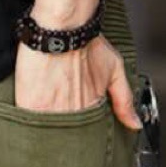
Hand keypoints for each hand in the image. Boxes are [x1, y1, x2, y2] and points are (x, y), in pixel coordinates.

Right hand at [14, 36, 140, 128]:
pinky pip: (30, 125)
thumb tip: (134, 124)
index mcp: (91, 109)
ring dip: (48, 132)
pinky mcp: (31, 108)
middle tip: (62, 120)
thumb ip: (124, 100)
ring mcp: (51, 113)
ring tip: (48, 116)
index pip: (86, 133)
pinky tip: (33, 116)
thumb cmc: (86, 44)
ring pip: (48, 135)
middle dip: (65, 135)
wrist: (62, 29)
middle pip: (67, 137)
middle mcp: (72, 114)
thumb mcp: (114, 70)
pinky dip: (31, 125)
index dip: (81, 132)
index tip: (77, 130)